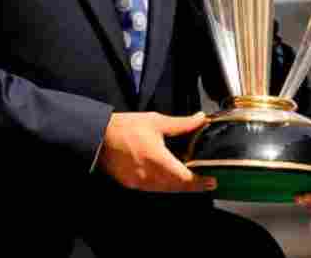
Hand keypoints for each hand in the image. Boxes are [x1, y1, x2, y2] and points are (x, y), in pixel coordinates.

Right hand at [95, 111, 216, 192]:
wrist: (98, 137)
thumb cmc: (125, 128)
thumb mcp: (156, 122)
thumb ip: (181, 124)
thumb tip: (200, 119)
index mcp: (158, 160)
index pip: (185, 178)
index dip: (200, 182)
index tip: (212, 181)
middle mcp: (149, 176)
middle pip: (177, 187)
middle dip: (193, 185)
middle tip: (205, 181)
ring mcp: (139, 182)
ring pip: (166, 190)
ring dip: (179, 185)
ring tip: (189, 176)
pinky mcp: (131, 184)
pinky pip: (153, 188)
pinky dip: (164, 184)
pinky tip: (168, 174)